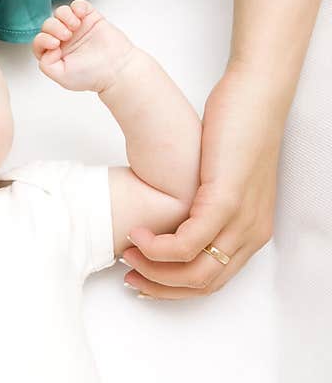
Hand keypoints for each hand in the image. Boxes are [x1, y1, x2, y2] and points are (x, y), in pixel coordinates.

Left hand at [32, 0, 135, 92]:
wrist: (117, 69)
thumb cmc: (91, 75)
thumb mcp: (62, 76)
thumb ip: (46, 64)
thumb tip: (48, 48)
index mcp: (54, 54)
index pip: (39, 41)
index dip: (43, 40)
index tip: (56, 45)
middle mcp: (64, 40)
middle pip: (48, 25)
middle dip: (53, 27)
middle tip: (66, 36)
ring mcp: (77, 28)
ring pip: (60, 12)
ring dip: (64, 16)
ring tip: (75, 26)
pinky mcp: (90, 18)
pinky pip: (78, 5)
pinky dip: (77, 7)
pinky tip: (81, 16)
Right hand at [120, 70, 279, 297]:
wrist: (256, 94)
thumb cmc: (237, 127)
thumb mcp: (223, 178)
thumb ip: (205, 204)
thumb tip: (172, 216)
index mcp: (251, 231)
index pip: (212, 282)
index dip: (172, 287)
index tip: (142, 276)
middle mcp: (251, 232)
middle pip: (202, 285)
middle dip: (159, 286)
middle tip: (128, 273)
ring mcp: (240, 219)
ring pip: (195, 272)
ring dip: (154, 269)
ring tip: (128, 251)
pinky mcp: (226, 201)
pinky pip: (187, 243)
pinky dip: (157, 247)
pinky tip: (138, 234)